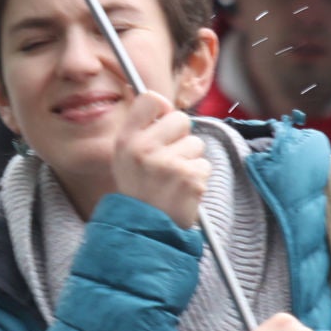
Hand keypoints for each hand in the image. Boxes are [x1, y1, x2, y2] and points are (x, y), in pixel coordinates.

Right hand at [110, 94, 208, 228]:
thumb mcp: (125, 157)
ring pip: (196, 144)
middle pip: (181, 119)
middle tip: (169, 159)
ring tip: (173, 179)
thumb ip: (143, 131)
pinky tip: (182, 191)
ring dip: (190, 160)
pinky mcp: (190, 179)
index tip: (163, 121)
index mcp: (127, 140)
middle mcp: (145, 149)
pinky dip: (197, 178)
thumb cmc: (139, 191)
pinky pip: (204, 165)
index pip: (150, 99)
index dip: (162, 108)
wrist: (144, 231)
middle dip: (181, 137)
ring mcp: (169, 164)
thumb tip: (166, 106)